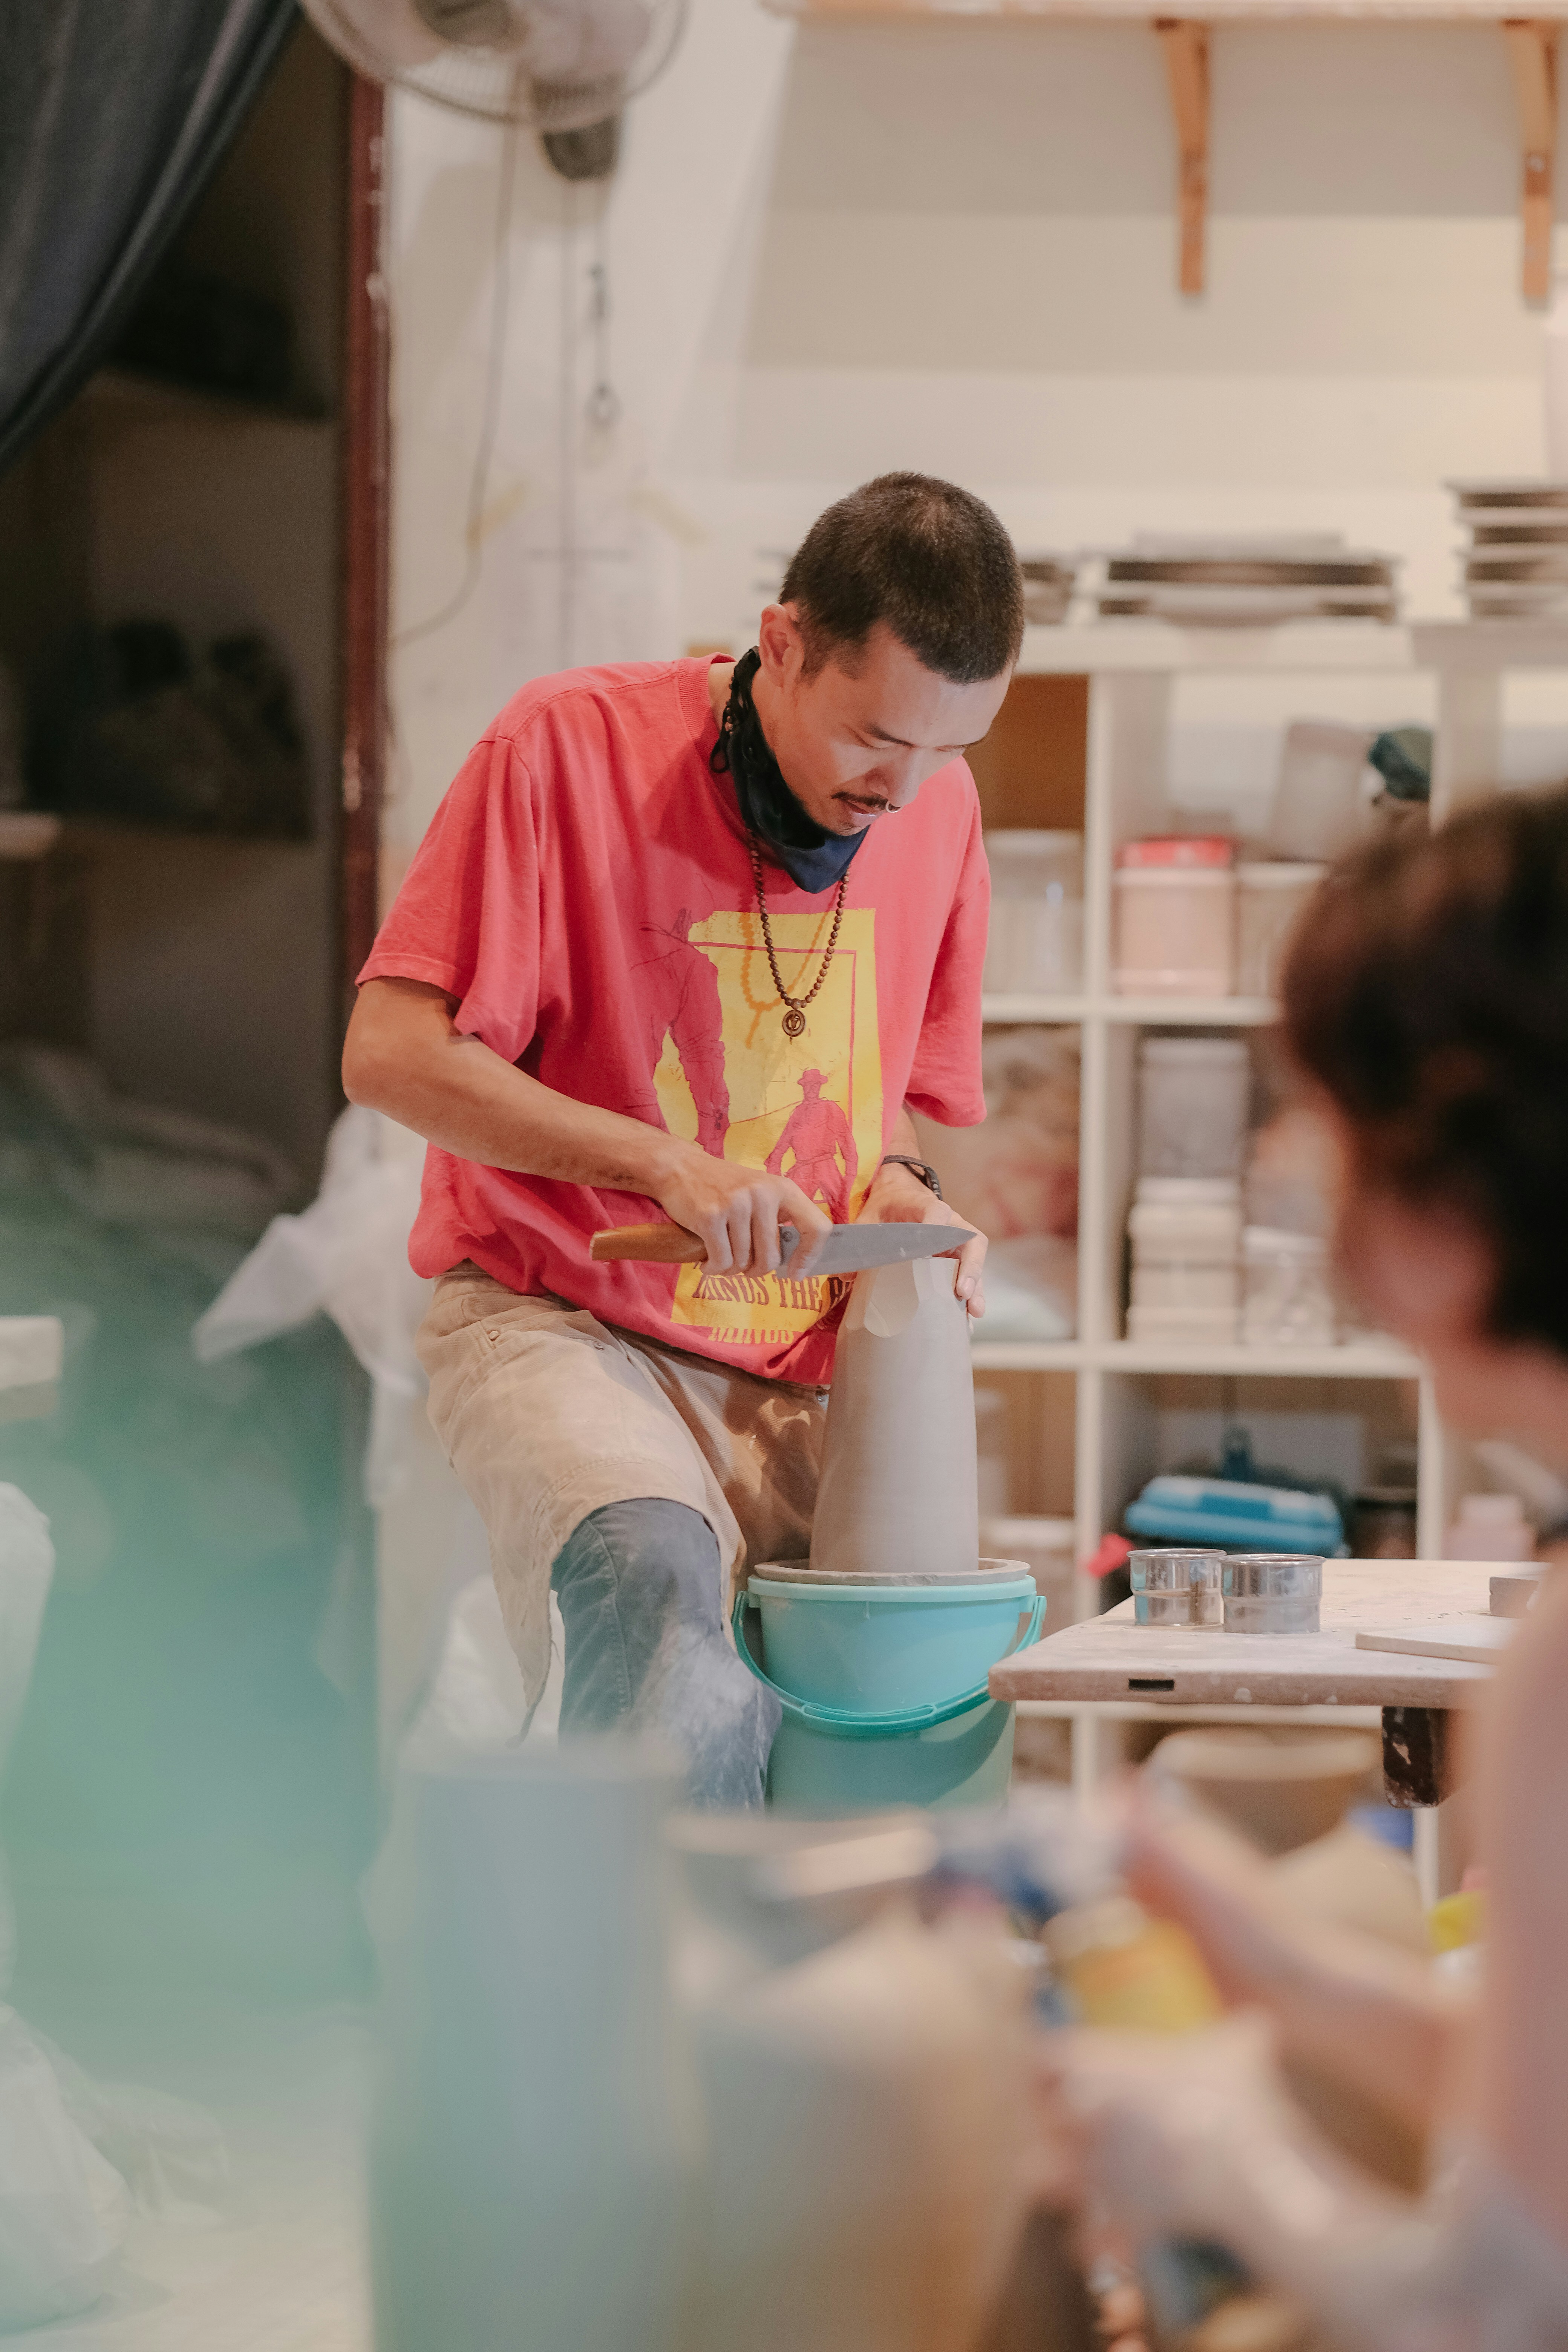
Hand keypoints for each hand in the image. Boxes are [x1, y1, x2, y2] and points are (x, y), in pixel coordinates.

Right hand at [653, 1144, 829, 1275]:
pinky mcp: (710, 1216)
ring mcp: (737, 1204)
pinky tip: (708, 1262)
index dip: (810, 1257)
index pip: (817, 1228)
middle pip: (771, 1257)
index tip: (796, 1273)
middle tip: (744, 1267)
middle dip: (755, 1271)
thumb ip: (778, 1221)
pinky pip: (721, 1261)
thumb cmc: (724, 1187)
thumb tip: (796, 1264)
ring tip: (722, 1258)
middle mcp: (764, 1195)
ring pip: (743, 1262)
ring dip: (731, 1269)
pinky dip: (714, 1268)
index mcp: (783, 1189)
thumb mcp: (760, 1194)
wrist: (681, 1167)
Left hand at [856, 1158, 987, 1318]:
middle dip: (970, 1267)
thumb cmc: (886, 1205)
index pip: (937, 1212)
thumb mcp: (869, 1216)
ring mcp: (957, 1240)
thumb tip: (846, 1275)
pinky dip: (970, 1294)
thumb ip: (861, 1238)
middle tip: (962, 1292)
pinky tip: (967, 1319)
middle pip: (971, 1241)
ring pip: (974, 1261)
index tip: (928, 1251)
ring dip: (976, 1286)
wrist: (900, 1192)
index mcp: (927, 1205)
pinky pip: (969, 1273)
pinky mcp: (956, 1256)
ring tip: (973, 1312)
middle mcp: (950, 1222)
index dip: (936, 1229)